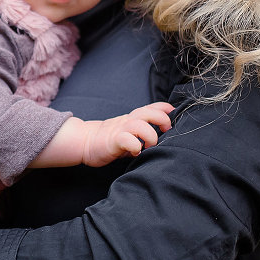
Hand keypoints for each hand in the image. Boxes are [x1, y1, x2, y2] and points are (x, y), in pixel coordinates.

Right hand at [39, 101, 174, 167]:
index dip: (165, 108)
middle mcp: (128, 121)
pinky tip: (136, 152)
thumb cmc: (109, 140)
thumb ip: (142, 134)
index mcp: (133, 118)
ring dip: (150, 135)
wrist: (85, 142)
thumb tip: (162, 140)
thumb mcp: (129, 133)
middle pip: (148, 112)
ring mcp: (120, 130)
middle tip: (166, 130)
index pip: (151, 107)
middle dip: (162, 119)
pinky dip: (135, 146)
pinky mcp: (113, 141)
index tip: (174, 114)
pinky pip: (127, 140)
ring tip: (150, 145)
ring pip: (140, 124)